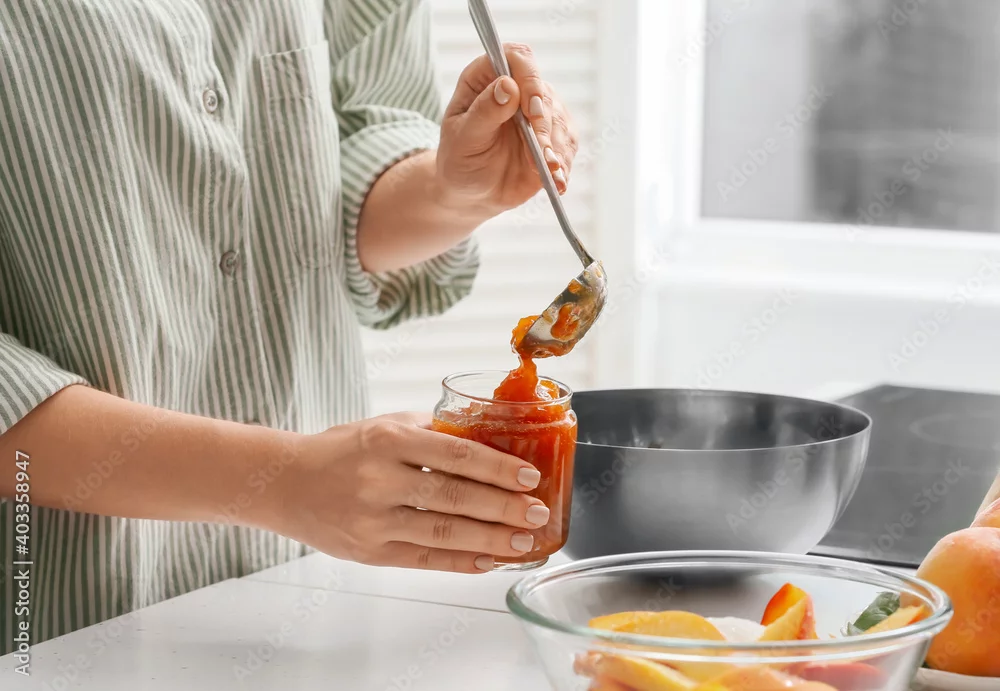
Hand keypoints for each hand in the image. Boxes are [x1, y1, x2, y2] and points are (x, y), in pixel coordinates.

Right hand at [270, 413, 550, 572]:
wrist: (284, 484)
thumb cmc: (340, 450)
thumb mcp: (382, 426)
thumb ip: (430, 432)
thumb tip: (486, 439)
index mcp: (388, 440)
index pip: (455, 454)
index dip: (497, 467)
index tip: (529, 476)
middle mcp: (380, 480)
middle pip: (455, 497)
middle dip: (503, 508)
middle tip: (538, 512)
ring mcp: (373, 520)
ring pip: (444, 532)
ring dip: (490, 540)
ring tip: (523, 542)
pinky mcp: (369, 552)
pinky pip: (425, 559)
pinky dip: (460, 561)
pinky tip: (488, 561)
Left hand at [437, 43, 579, 216]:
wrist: (472, 192)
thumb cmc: (459, 160)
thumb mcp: (463, 137)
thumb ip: (484, 112)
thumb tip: (508, 85)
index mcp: (487, 78)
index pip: (517, 58)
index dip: (529, 78)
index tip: (532, 109)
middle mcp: (516, 89)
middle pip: (543, 92)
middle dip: (544, 125)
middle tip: (541, 153)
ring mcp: (537, 113)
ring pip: (559, 119)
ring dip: (556, 147)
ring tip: (548, 171)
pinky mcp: (553, 138)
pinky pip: (566, 145)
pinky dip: (563, 164)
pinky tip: (557, 181)